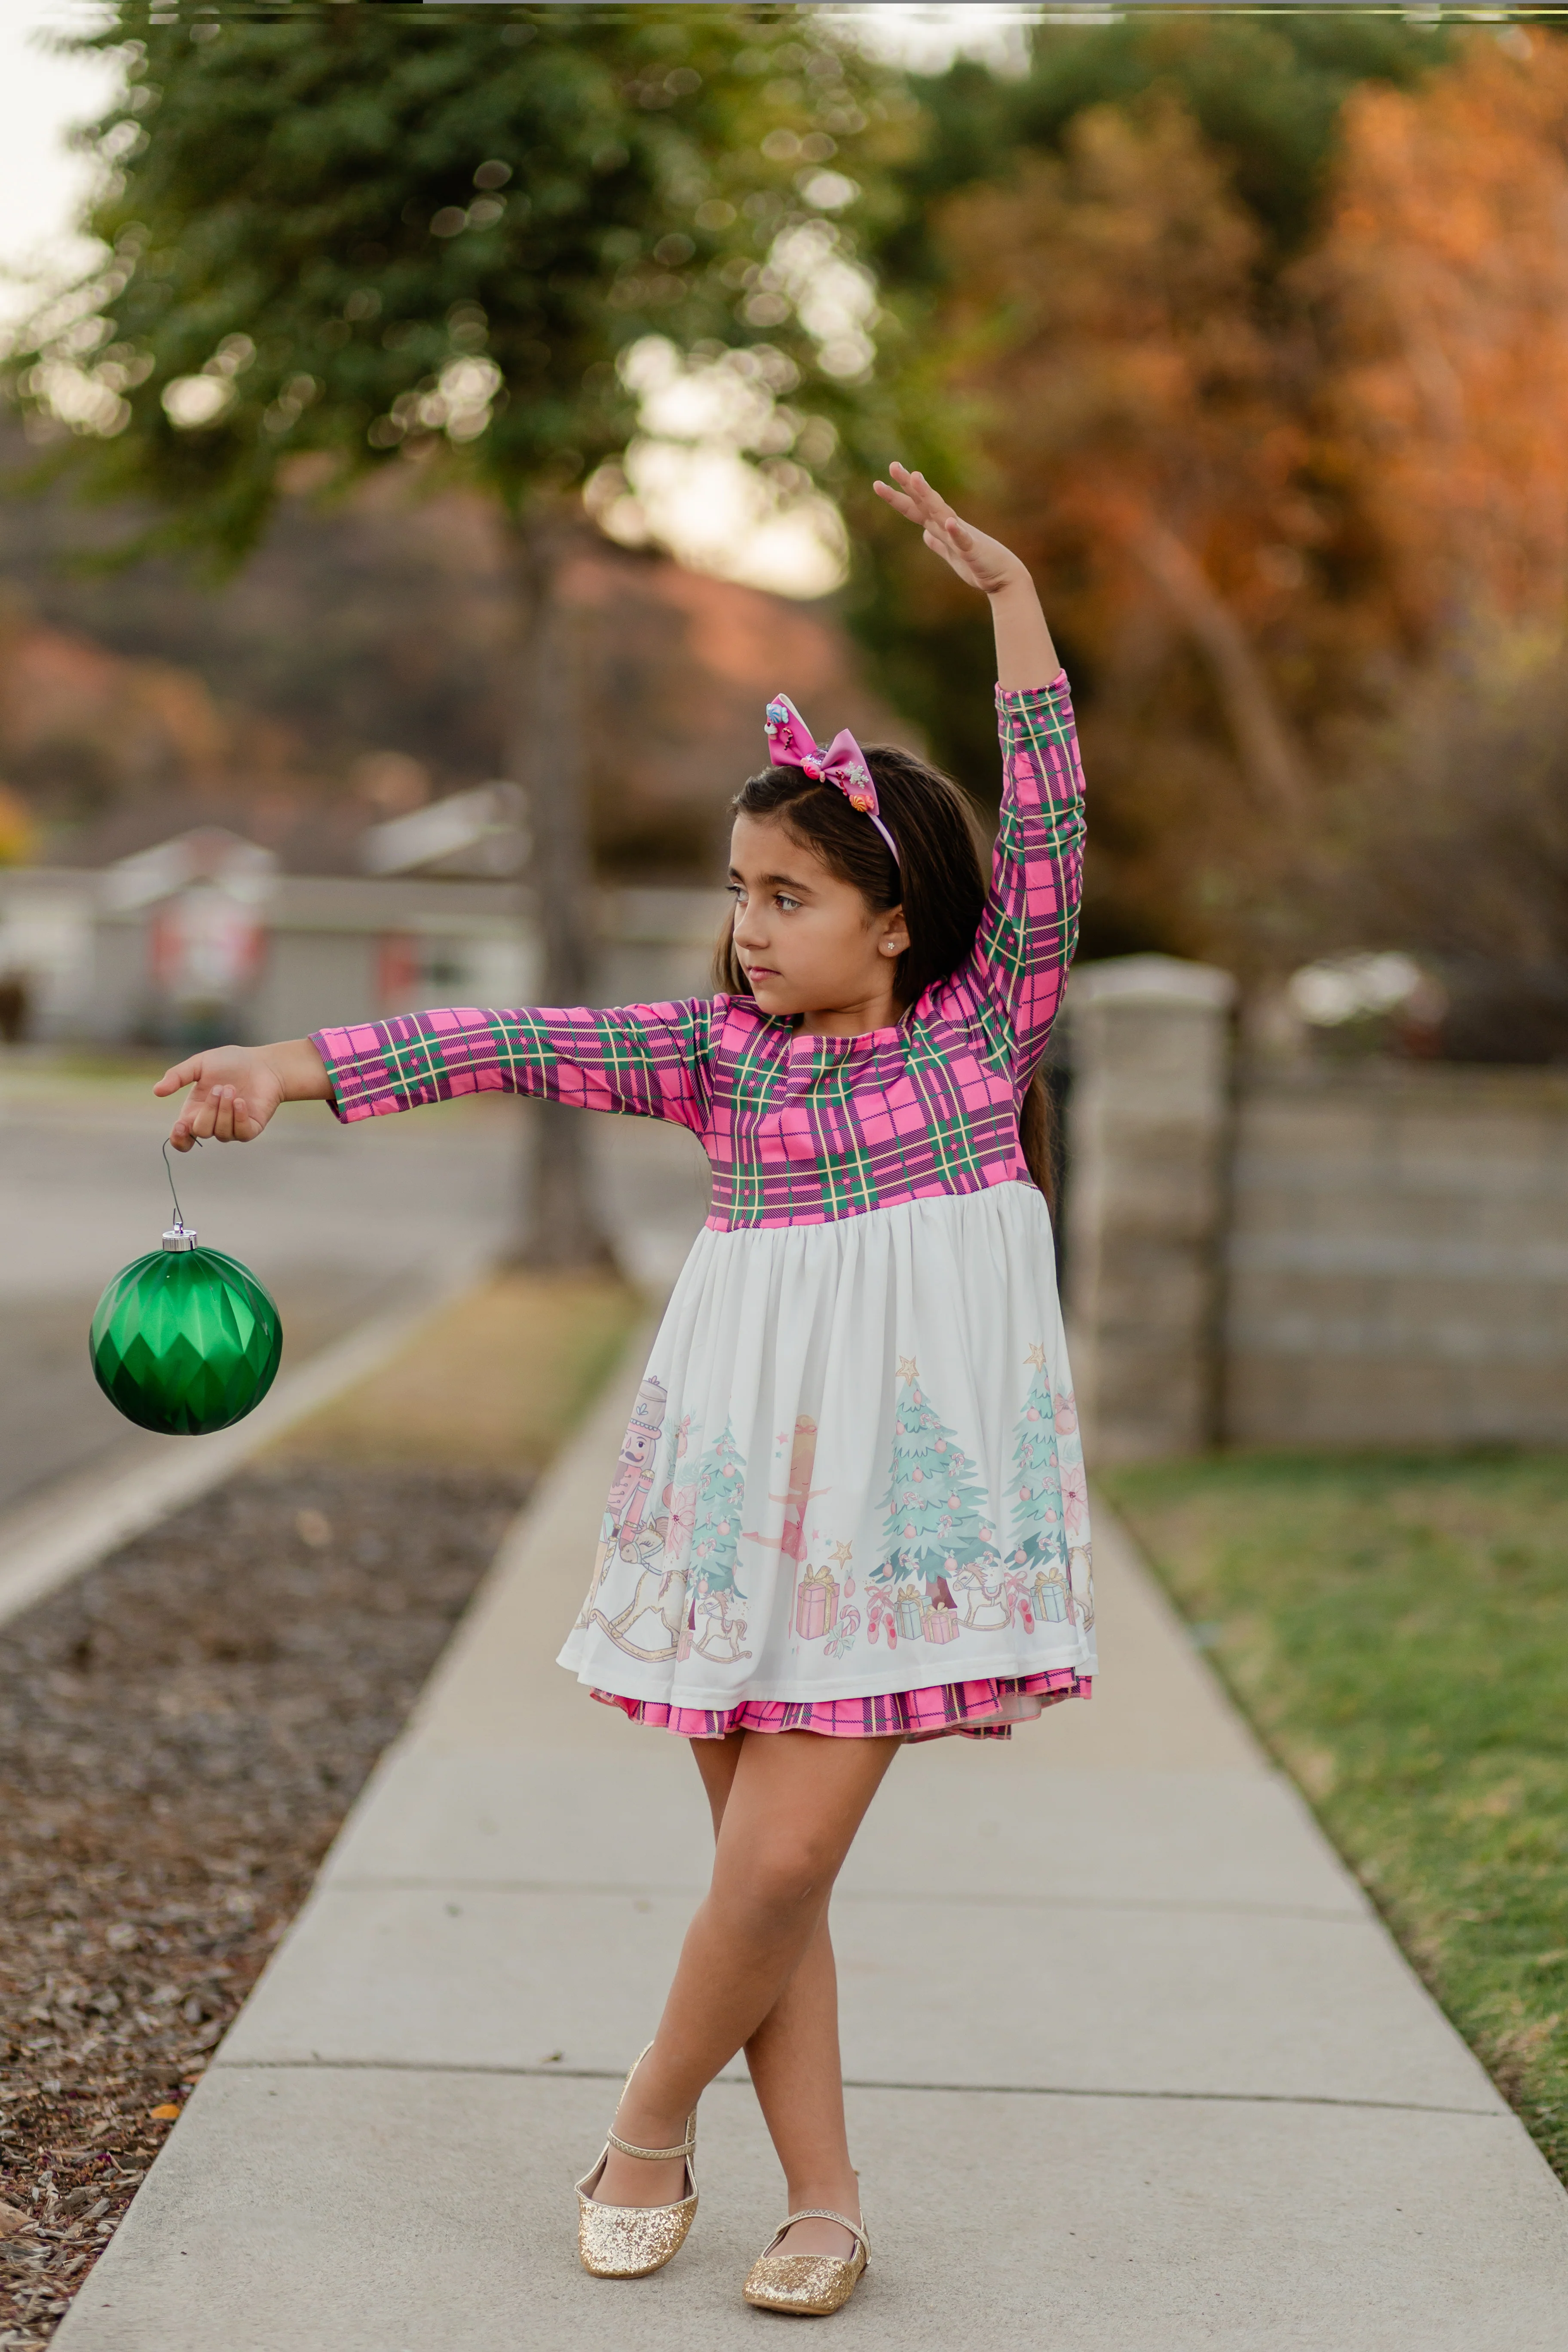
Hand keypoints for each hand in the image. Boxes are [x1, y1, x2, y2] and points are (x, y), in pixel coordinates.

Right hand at [153, 1037, 328, 1149]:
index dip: (179, 1138)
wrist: (263, 1063)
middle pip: (202, 1131)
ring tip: (232, 1088)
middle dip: (209, 1109)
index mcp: (195, 1111)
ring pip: (221, 1133)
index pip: (182, 1138)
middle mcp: (212, 1123)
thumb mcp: (200, 1064)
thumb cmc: (231, 1063)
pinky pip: (242, 1133)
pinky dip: (239, 1117)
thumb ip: (178, 1076)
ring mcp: (232, 1128)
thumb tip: (156, 1091)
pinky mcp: (251, 1129)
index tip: (181, 1125)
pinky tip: (241, 1102)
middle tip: (220, 1087)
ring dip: (225, 1109)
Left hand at [872, 462, 1028, 597]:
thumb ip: (938, 543)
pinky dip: (956, 531)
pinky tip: (949, 523)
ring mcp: (960, 536)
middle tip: (892, 465)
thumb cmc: (978, 565)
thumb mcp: (952, 555)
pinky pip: (963, 540)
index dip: (897, 496)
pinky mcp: (973, 550)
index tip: (879, 483)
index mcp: (941, 528)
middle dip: (908, 485)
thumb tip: (925, 534)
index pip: (915, 508)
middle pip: (924, 503)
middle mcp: (948, 526)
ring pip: (941, 512)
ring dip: (928, 496)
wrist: (1003, 579)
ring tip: (915, 478)